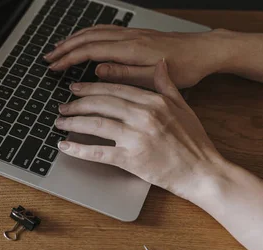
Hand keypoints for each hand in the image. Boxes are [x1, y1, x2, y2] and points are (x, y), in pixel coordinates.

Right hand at [44, 26, 232, 88]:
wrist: (205, 51)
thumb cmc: (185, 67)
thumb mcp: (153, 78)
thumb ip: (123, 74)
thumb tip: (97, 70)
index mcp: (130, 49)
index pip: (90, 51)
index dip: (69, 59)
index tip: (54, 67)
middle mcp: (128, 37)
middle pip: (88, 37)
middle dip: (65, 47)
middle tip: (48, 58)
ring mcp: (131, 33)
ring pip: (95, 31)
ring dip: (74, 38)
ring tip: (58, 48)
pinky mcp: (135, 34)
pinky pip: (105, 30)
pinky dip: (88, 34)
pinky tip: (84, 39)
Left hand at [55, 60, 225, 200]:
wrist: (202, 171)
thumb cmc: (194, 142)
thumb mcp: (184, 107)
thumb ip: (167, 85)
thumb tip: (159, 64)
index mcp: (154, 102)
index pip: (115, 89)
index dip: (91, 87)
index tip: (76, 88)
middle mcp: (143, 116)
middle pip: (101, 103)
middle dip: (77, 103)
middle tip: (63, 105)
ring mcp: (136, 138)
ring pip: (96, 124)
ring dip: (73, 122)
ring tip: (60, 122)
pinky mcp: (131, 160)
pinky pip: (98, 152)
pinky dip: (78, 149)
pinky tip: (64, 146)